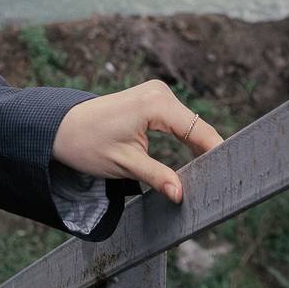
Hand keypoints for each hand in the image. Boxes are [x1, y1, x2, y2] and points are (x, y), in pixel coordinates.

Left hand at [52, 79, 223, 203]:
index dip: (216, 155)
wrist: (58, 127)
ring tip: (213, 176)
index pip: (199, 131)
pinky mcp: (151, 100)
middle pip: (198, 128)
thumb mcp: (123, 164)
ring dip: (199, 148)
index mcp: (155, 104)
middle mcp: (159, 93)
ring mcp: (156, 94)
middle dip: (208, 154)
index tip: (230, 177)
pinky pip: (179, 122)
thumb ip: (156, 177)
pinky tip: (197, 161)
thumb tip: (181, 194)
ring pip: (191, 126)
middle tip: (222, 184)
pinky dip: (187, 140)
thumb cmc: (85, 143)